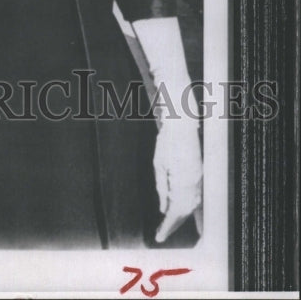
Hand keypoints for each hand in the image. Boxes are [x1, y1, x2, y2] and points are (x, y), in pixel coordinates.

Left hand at [153, 119, 201, 242]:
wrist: (183, 125)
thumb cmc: (168, 141)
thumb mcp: (159, 164)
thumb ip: (162, 188)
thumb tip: (164, 209)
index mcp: (183, 181)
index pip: (175, 211)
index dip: (168, 226)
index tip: (160, 235)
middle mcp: (195, 184)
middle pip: (185, 212)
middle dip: (174, 225)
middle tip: (161, 233)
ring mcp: (200, 180)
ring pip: (193, 206)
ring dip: (182, 218)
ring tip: (169, 226)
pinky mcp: (201, 175)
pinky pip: (198, 198)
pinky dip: (192, 209)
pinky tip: (190, 217)